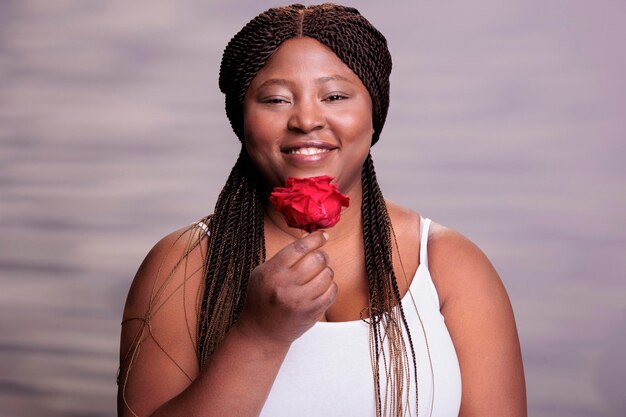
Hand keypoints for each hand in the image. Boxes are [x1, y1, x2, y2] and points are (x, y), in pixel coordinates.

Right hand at [235, 230, 336, 346]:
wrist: (261, 331)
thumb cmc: (263, 298)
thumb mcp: (263, 273)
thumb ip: (284, 258)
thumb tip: (312, 239)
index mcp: (271, 272)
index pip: (299, 248)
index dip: (315, 238)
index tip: (323, 235)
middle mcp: (285, 285)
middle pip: (317, 259)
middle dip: (321, 256)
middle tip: (318, 259)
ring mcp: (299, 300)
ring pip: (327, 274)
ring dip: (326, 272)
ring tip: (318, 276)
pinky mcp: (311, 312)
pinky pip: (332, 291)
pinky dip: (330, 287)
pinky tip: (321, 288)